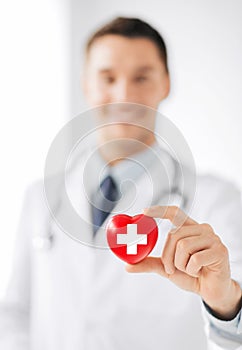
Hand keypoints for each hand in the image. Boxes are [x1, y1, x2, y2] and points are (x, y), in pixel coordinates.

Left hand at [126, 206, 241, 319]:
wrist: (211, 291)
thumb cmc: (191, 275)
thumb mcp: (167, 268)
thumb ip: (150, 264)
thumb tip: (127, 266)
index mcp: (190, 228)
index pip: (175, 213)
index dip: (159, 210)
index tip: (144, 212)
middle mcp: (202, 229)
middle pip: (174, 234)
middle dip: (167, 256)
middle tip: (172, 269)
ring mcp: (213, 238)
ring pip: (183, 246)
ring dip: (180, 265)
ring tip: (189, 270)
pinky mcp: (220, 251)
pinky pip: (195, 259)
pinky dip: (192, 271)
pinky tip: (200, 272)